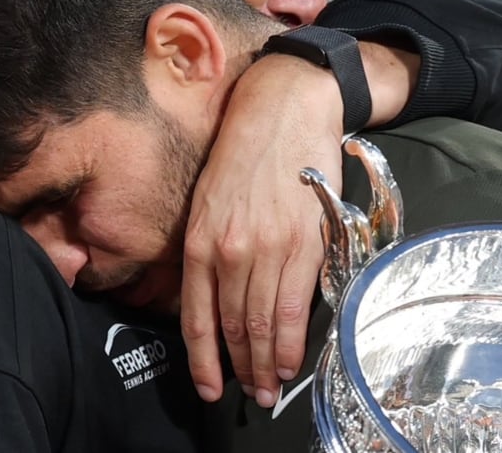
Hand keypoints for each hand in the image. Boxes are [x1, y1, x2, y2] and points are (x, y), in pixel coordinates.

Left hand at [181, 54, 343, 407]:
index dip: (203, 361)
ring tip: (271, 387)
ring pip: (264, 324)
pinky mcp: (305, 242)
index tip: (209, 388)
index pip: (196, 318)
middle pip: (234, 327)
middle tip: (250, 395)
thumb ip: (210, 248)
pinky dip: (293, 341)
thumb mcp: (209, 198)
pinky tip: (292, 360)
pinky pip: (295, 306)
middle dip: (241, 368)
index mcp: (199, 240)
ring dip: (267, 364)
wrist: (286, 106)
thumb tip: (218, 300)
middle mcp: (229, 250)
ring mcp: (268, 248)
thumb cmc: (246, 149)